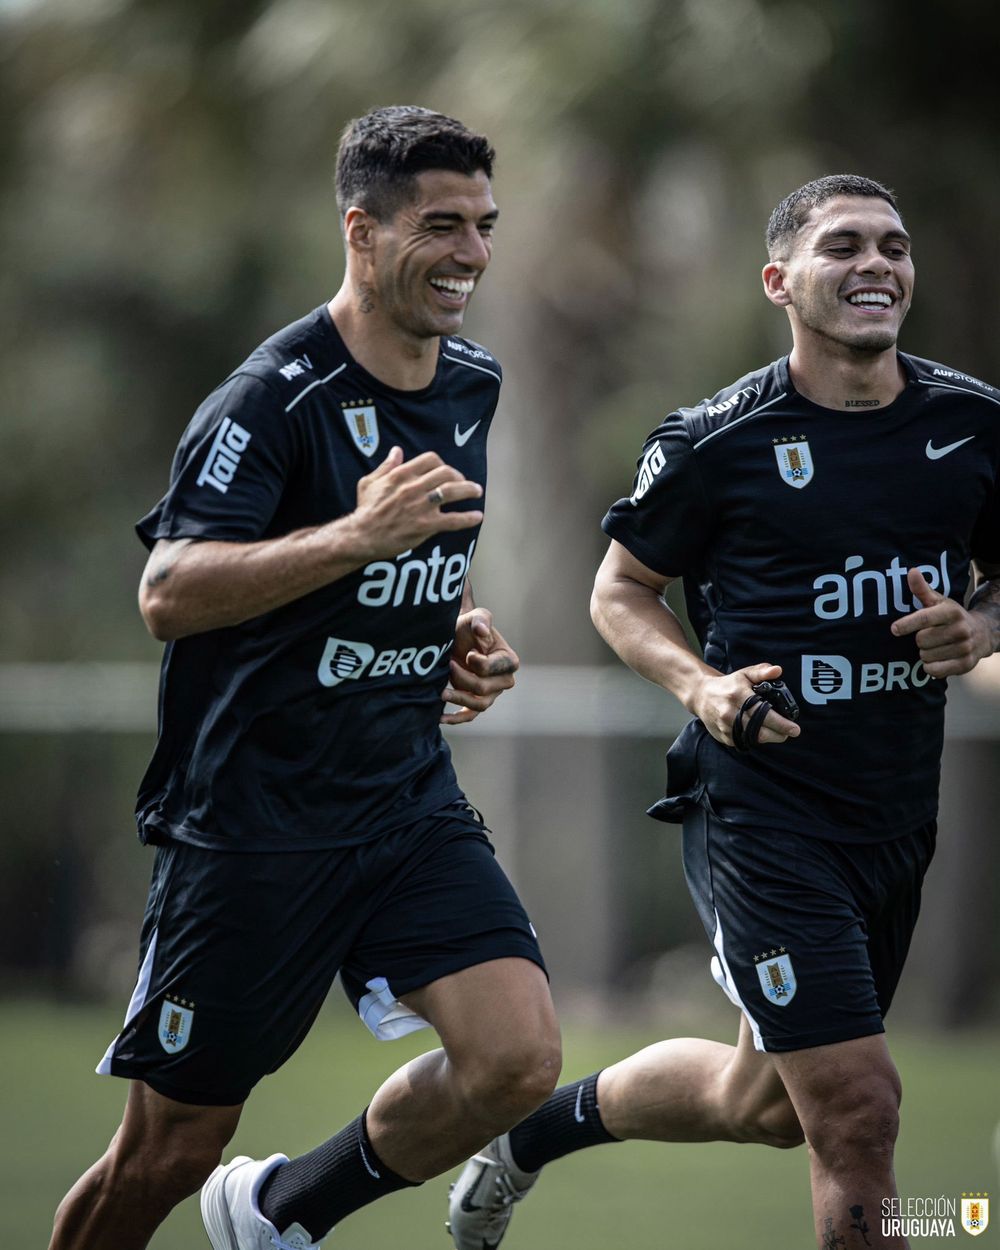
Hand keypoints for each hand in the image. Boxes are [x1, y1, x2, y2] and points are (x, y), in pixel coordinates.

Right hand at [353, 447, 483, 559]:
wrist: (362, 535)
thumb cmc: (365, 509)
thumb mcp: (369, 482)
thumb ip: (386, 466)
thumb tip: (397, 451)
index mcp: (401, 475)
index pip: (431, 459)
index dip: (442, 463)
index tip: (446, 471)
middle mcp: (413, 487)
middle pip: (446, 473)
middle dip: (459, 476)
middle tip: (465, 483)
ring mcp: (421, 506)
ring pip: (453, 492)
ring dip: (469, 490)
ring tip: (477, 492)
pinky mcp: (426, 525)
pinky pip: (453, 520)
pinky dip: (468, 518)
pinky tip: (477, 517)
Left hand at [441, 607, 518, 724]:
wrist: (455, 636)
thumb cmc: (468, 626)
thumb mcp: (475, 616)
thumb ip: (481, 619)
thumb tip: (482, 632)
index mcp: (509, 660)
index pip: (493, 669)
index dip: (477, 663)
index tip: (467, 653)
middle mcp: (504, 680)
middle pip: (484, 689)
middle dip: (463, 679)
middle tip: (448, 665)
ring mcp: (491, 693)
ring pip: (477, 705)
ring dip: (458, 698)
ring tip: (441, 692)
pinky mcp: (476, 702)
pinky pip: (470, 715)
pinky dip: (456, 718)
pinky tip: (440, 718)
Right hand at [691, 662, 800, 748]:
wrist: (701, 695)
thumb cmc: (727, 685)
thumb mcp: (744, 674)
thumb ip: (761, 671)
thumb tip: (778, 670)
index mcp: (737, 695)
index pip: (763, 713)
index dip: (781, 723)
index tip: (795, 728)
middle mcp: (730, 712)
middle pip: (759, 730)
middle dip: (779, 734)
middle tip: (791, 732)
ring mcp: (725, 726)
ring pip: (753, 738)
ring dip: (769, 738)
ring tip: (779, 733)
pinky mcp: (723, 736)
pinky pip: (744, 742)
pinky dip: (755, 739)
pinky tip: (762, 733)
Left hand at [890, 567, 989, 676]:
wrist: (982, 634)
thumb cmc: (951, 617)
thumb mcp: (938, 601)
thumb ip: (922, 589)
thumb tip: (912, 571)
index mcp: (952, 612)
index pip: (925, 618)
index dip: (907, 624)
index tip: (894, 629)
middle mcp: (960, 630)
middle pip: (921, 640)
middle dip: (920, 639)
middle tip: (929, 636)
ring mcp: (964, 648)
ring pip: (926, 656)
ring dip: (925, 653)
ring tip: (936, 646)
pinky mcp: (965, 665)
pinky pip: (934, 671)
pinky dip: (930, 667)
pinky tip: (937, 659)